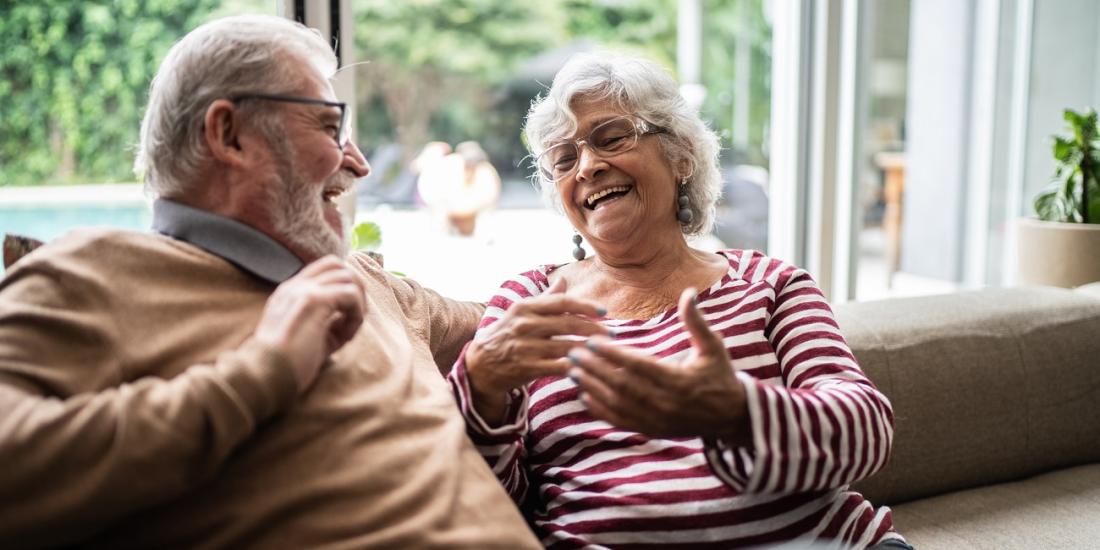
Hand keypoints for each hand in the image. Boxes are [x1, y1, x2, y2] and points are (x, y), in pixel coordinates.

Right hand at [254, 256, 366, 392]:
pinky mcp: (314, 300)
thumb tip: (351, 318)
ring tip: (347, 332)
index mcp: (290, 291)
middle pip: (339, 266)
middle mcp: (295, 286)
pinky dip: (356, 315)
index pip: (324, 268)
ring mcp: (303, 290)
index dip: (344, 285)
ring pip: (348, 277)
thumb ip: (327, 321)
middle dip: (356, 289)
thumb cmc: (286, 365)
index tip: (346, 314)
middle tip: (354, 320)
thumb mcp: (308, 336)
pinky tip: (346, 337)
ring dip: (357, 305)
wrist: (266, 376)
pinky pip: (351, 294)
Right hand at [465, 277, 608, 423]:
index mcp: (526, 307)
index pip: (562, 302)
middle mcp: (525, 325)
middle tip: (613, 335)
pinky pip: (558, 367)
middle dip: (594, 330)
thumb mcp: (521, 312)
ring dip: (589, 349)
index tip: (603, 312)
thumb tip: (563, 280)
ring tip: (605, 351)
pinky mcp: (526, 368)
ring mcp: (525, 347)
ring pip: (566, 347)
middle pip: (568, 324)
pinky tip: (589, 368)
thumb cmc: (505, 335)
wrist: (479, 365)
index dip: (585, 306)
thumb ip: (545, 299)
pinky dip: (575, 367)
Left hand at [569, 288, 750, 443]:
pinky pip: (621, 421)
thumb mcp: (713, 346)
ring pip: (618, 404)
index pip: (638, 366)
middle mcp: (666, 403)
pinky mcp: (652, 430)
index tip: (592, 341)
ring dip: (592, 388)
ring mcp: (657, 420)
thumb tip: (688, 292)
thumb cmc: (719, 375)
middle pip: (622, 385)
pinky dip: (601, 410)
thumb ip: (696, 321)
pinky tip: (584, 395)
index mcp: (679, 381)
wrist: (730, 416)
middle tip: (572, 353)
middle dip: (595, 369)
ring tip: (572, 371)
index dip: (613, 354)